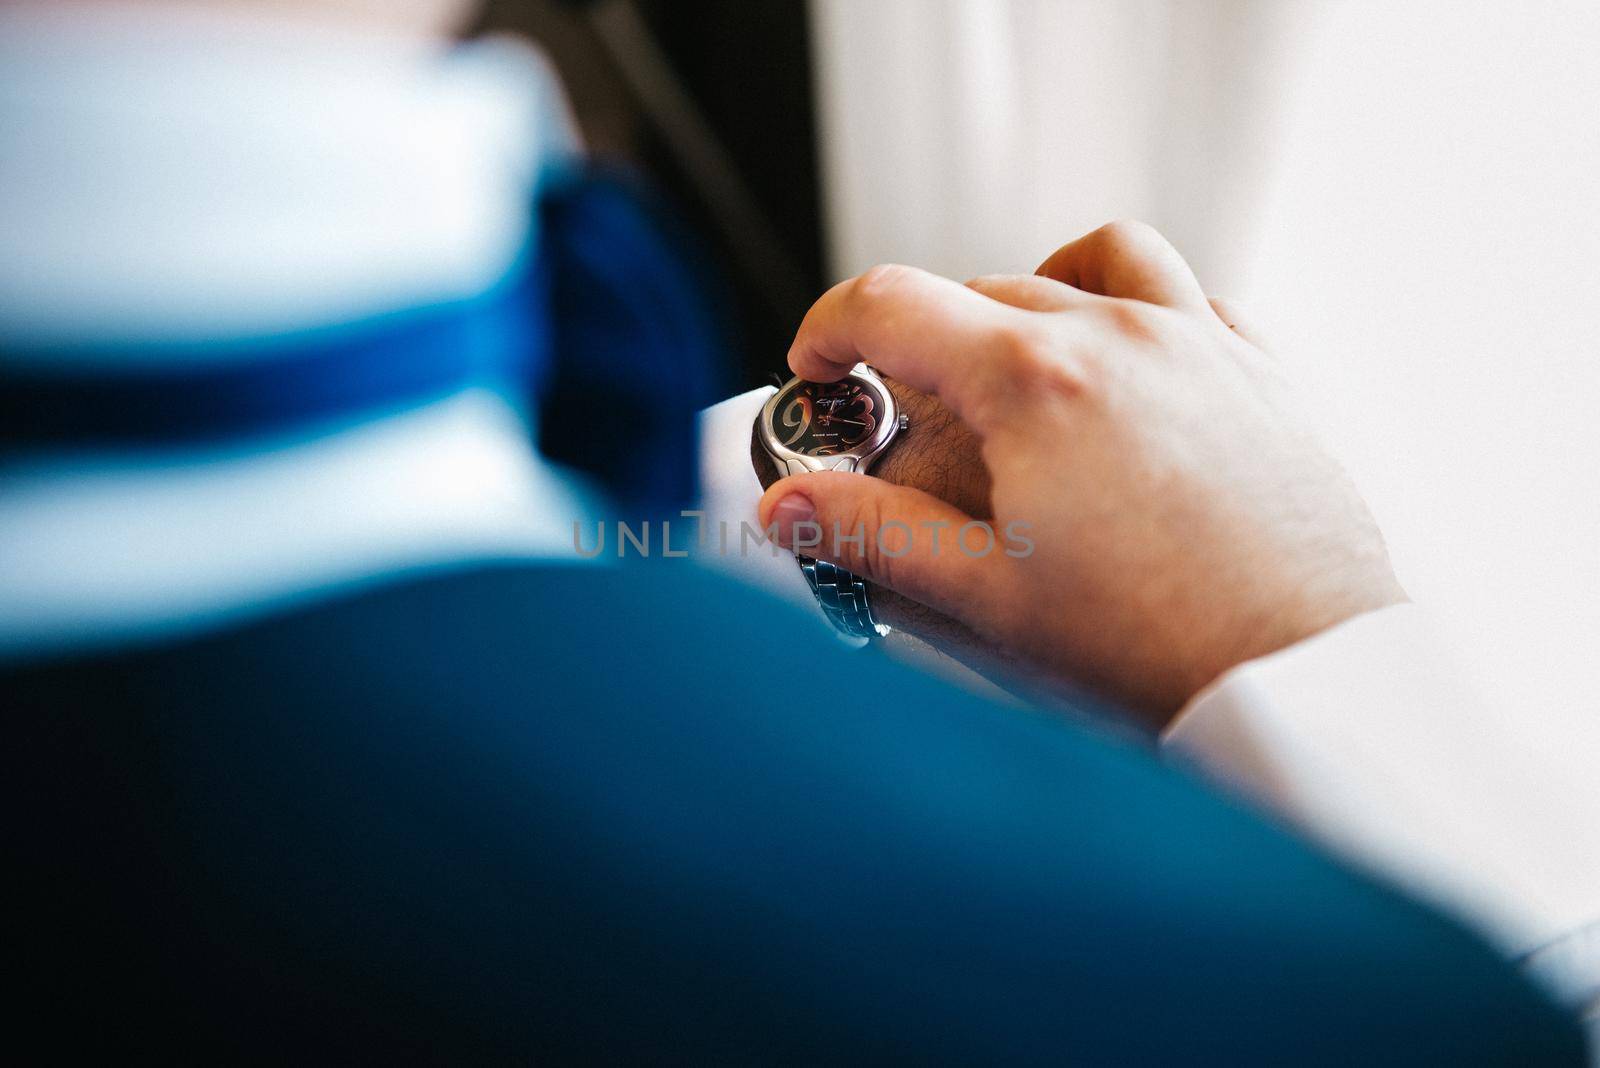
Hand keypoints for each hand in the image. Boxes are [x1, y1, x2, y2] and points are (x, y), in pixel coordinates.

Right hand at [757, 221, 1406, 727]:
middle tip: (909, 426)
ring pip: (1091, 264)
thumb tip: (790, 506)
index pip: (893, 304)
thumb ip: (872, 535)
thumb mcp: (987, 595)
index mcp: (1037, 380)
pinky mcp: (1259, 372)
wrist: (1302, 673)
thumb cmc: (1161, 642)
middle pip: (980, 292)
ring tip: (1014, 363)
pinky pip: (1186, 294)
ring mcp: (1198, 343)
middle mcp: (1120, 335)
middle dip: (922, 345)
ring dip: (1032, 295)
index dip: (829, 330)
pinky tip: (1123, 376)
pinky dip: (1135, 310)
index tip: (817, 370)